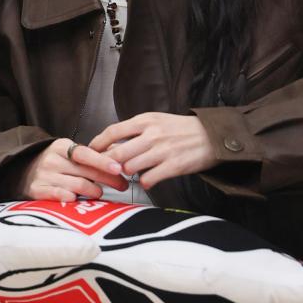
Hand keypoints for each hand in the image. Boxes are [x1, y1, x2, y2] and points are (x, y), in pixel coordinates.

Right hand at [20, 138, 128, 201]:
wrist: (23, 171)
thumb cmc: (56, 163)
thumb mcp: (70, 153)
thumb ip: (92, 155)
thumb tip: (120, 157)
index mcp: (62, 147)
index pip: (86, 153)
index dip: (103, 161)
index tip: (119, 168)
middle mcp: (52, 160)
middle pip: (86, 172)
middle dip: (109, 180)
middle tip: (123, 185)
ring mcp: (44, 176)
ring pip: (78, 186)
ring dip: (94, 191)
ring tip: (100, 192)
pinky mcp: (37, 191)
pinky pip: (61, 197)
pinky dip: (74, 199)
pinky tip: (80, 199)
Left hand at [86, 112, 219, 189]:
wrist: (211, 136)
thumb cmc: (181, 129)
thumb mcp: (157, 121)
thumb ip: (135, 130)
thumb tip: (112, 144)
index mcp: (146, 121)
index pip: (112, 132)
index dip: (98, 145)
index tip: (91, 153)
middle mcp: (152, 134)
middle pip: (117, 154)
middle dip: (108, 165)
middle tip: (107, 171)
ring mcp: (162, 151)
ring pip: (130, 168)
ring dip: (127, 174)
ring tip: (132, 173)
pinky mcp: (173, 166)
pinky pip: (147, 179)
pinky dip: (144, 182)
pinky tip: (148, 179)